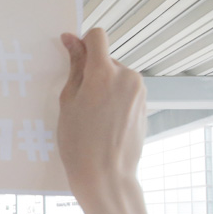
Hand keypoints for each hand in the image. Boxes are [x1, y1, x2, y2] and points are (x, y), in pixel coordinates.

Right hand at [57, 29, 145, 201]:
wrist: (106, 176)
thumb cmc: (80, 143)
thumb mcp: (68, 102)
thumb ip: (74, 68)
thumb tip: (72, 42)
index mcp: (104, 73)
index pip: (97, 37)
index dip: (82, 44)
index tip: (72, 56)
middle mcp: (127, 77)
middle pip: (106, 59)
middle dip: (92, 71)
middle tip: (78, 100)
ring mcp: (139, 92)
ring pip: (116, 76)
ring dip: (103, 86)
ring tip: (91, 115)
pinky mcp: (144, 106)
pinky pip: (125, 92)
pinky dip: (113, 99)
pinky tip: (103, 122)